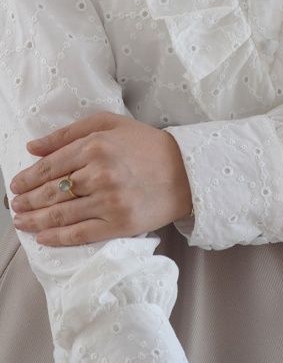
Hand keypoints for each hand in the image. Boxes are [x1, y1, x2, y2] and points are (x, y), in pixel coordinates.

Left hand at [9, 112, 191, 245]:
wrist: (186, 171)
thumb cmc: (147, 144)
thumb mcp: (110, 124)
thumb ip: (69, 132)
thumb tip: (33, 147)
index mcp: (95, 146)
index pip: (50, 166)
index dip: (27, 178)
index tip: (15, 184)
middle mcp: (99, 174)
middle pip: (51, 192)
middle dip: (26, 200)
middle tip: (14, 205)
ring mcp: (109, 201)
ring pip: (60, 214)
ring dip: (35, 220)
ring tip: (21, 222)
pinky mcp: (119, 224)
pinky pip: (80, 234)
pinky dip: (57, 238)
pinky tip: (42, 237)